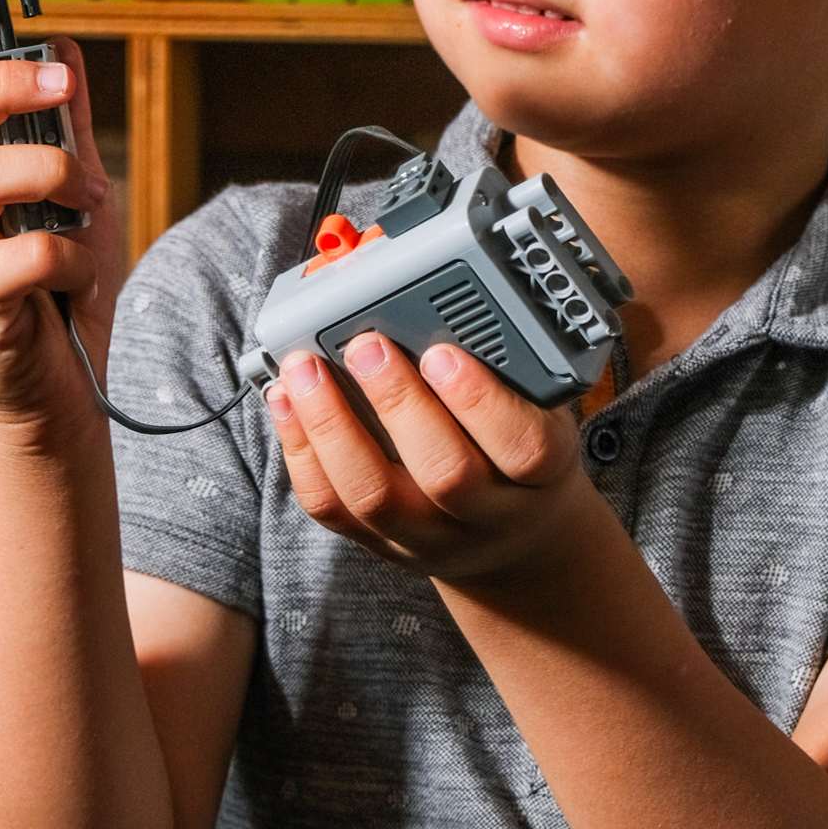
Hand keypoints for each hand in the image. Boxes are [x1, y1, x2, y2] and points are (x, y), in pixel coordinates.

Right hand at [0, 0, 123, 427]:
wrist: (55, 393)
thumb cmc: (60, 294)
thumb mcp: (76, 197)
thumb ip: (67, 129)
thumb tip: (67, 48)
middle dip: (6, 84)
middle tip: (64, 87)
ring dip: (57, 177)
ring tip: (94, 204)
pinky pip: (22, 251)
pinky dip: (69, 256)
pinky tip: (81, 276)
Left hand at [263, 333, 605, 589]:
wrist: (513, 534)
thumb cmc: (518, 449)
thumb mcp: (539, 407)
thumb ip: (502, 362)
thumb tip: (431, 286)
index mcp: (541, 473)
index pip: (523, 448)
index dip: (480, 400)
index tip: (443, 352)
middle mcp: (489, 514)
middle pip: (445, 475)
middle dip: (397, 403)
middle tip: (367, 345)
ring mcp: (430, 537)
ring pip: (375, 496)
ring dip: (333, 426)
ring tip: (307, 369)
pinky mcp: (379, 542)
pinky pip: (330, 507)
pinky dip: (300, 450)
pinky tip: (286, 401)